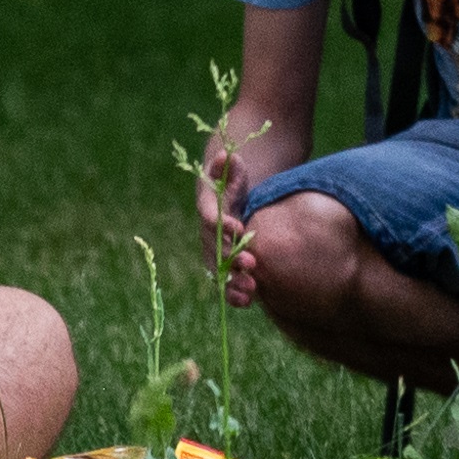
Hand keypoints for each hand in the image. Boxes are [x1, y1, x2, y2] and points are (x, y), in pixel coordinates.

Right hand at [196, 148, 260, 308]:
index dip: (221, 223)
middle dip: (231, 258)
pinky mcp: (224, 264)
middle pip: (214, 248)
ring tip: (251, 291)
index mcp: (208, 208)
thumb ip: (228, 165)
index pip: (209, 216)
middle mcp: (207, 233)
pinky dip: (235, 293)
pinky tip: (249, 302)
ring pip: (219, 270)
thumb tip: (226, 156)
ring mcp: (214, 250)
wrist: (229, 199)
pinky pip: (226, 282)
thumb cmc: (232, 182)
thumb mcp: (233, 170)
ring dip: (232, 282)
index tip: (238, 227)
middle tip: (251, 265)